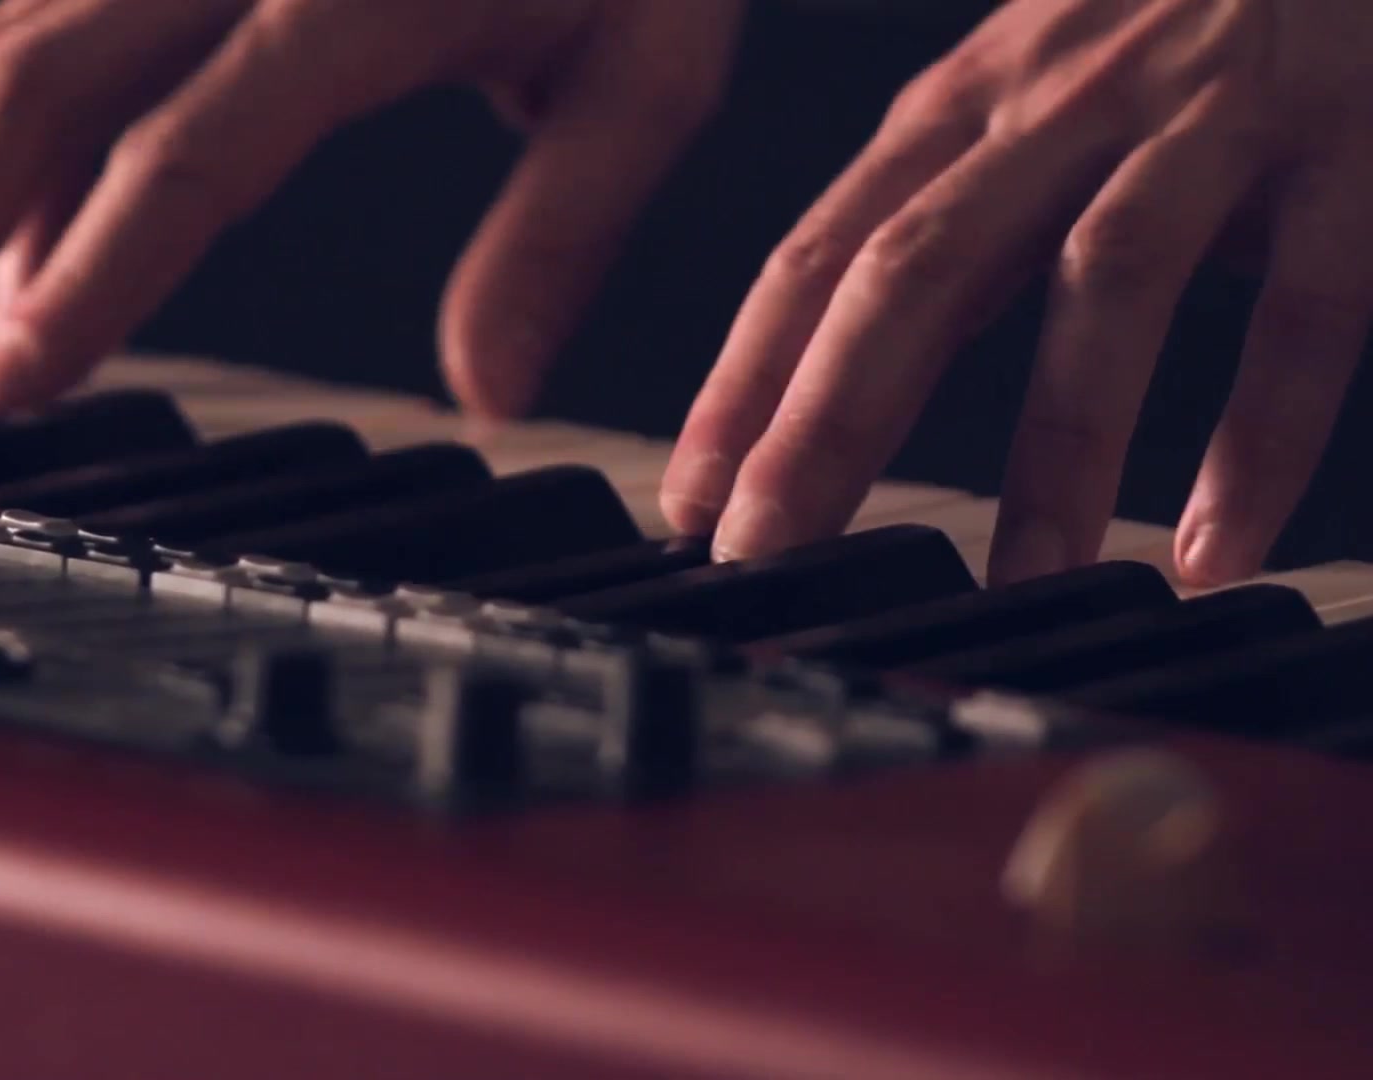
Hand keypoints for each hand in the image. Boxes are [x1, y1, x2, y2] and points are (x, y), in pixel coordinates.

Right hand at [0, 0, 740, 421]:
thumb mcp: (650, 67)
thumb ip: (563, 228)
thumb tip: (488, 392)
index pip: (185, 154)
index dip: (85, 278)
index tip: (11, 387)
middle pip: (28, 86)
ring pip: (7, 52)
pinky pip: (47, 28)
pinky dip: (6, 149)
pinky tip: (8, 251)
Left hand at [661, 0, 1372, 587]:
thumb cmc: (1184, 8)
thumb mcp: (1034, 88)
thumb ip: (951, 209)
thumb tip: (835, 366)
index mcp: (970, 105)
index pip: (820, 253)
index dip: (744, 381)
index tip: (690, 503)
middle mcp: (1066, 102)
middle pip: (916, 271)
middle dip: (827, 422)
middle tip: (770, 551)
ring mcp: (1209, 116)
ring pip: (1104, 287)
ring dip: (1056, 455)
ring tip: (1017, 589)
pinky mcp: (1351, 143)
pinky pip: (1300, 307)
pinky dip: (1257, 436)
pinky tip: (1215, 550)